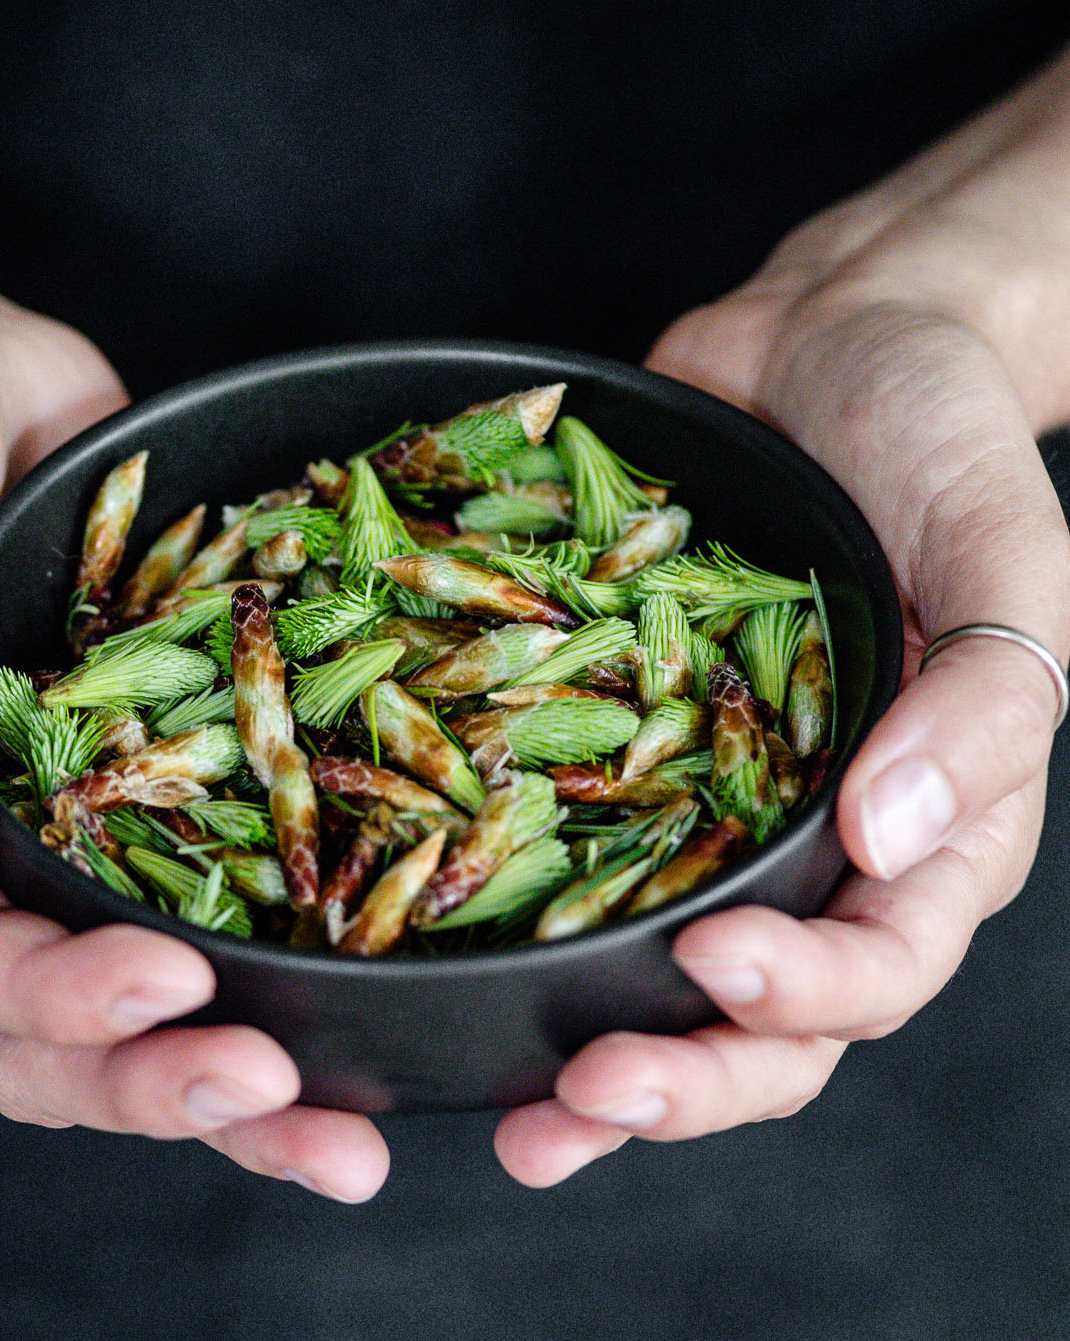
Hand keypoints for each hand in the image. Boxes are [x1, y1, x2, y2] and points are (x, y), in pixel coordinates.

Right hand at [0, 228, 388, 1199]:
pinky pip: (222, 857)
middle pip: (62, 1026)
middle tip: (295, 1106)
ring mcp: (76, 810)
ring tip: (352, 1117)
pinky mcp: (158, 755)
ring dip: (247, 1053)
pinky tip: (380, 961)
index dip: (61, 1005)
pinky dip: (290, 926)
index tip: (173, 995)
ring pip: (155, 977)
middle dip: (172, 1082)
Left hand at [495, 74, 1069, 1184]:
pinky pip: (575, 856)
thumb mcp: (1001, 549)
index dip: (806, 998)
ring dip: (596, 1058)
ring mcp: (708, 805)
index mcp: (926, 822)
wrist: (826, 340)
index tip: (721, 971)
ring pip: (659, 976)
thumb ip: (977, 697)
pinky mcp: (621, 751)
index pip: (879, 965)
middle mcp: (812, 841)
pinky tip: (455, 970)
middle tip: (590, 1094)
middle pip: (763, 1020)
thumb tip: (894, 836)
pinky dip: (523, 927)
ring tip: (523, 1116)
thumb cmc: (938, 438)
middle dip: (686, 1075)